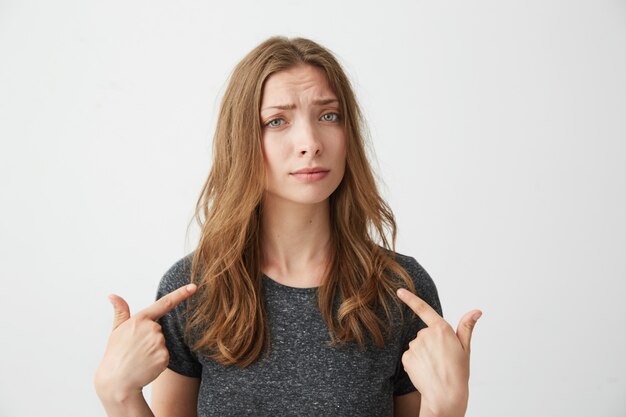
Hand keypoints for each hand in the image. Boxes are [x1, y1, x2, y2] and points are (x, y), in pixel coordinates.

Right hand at [94, 283, 196, 401]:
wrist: (117, 382)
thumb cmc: (115, 355)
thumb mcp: (116, 331)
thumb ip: (121, 312)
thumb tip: (113, 295)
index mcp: (140, 319)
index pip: (164, 303)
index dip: (181, 293)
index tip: (194, 286)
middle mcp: (152, 328)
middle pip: (159, 330)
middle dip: (150, 339)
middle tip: (135, 350)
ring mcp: (159, 343)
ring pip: (162, 343)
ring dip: (153, 350)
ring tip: (139, 358)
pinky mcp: (165, 356)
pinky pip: (165, 356)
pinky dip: (157, 361)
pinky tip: (146, 365)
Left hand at [396, 288, 481, 416]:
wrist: (445, 395)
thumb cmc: (458, 372)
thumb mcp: (465, 348)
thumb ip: (467, 327)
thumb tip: (477, 311)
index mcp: (441, 329)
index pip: (423, 309)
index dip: (410, 298)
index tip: (399, 290)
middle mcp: (425, 334)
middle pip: (425, 334)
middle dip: (431, 343)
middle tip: (442, 358)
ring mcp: (415, 346)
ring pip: (417, 345)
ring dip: (424, 353)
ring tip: (435, 366)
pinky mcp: (407, 357)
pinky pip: (410, 356)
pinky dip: (416, 362)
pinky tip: (426, 371)